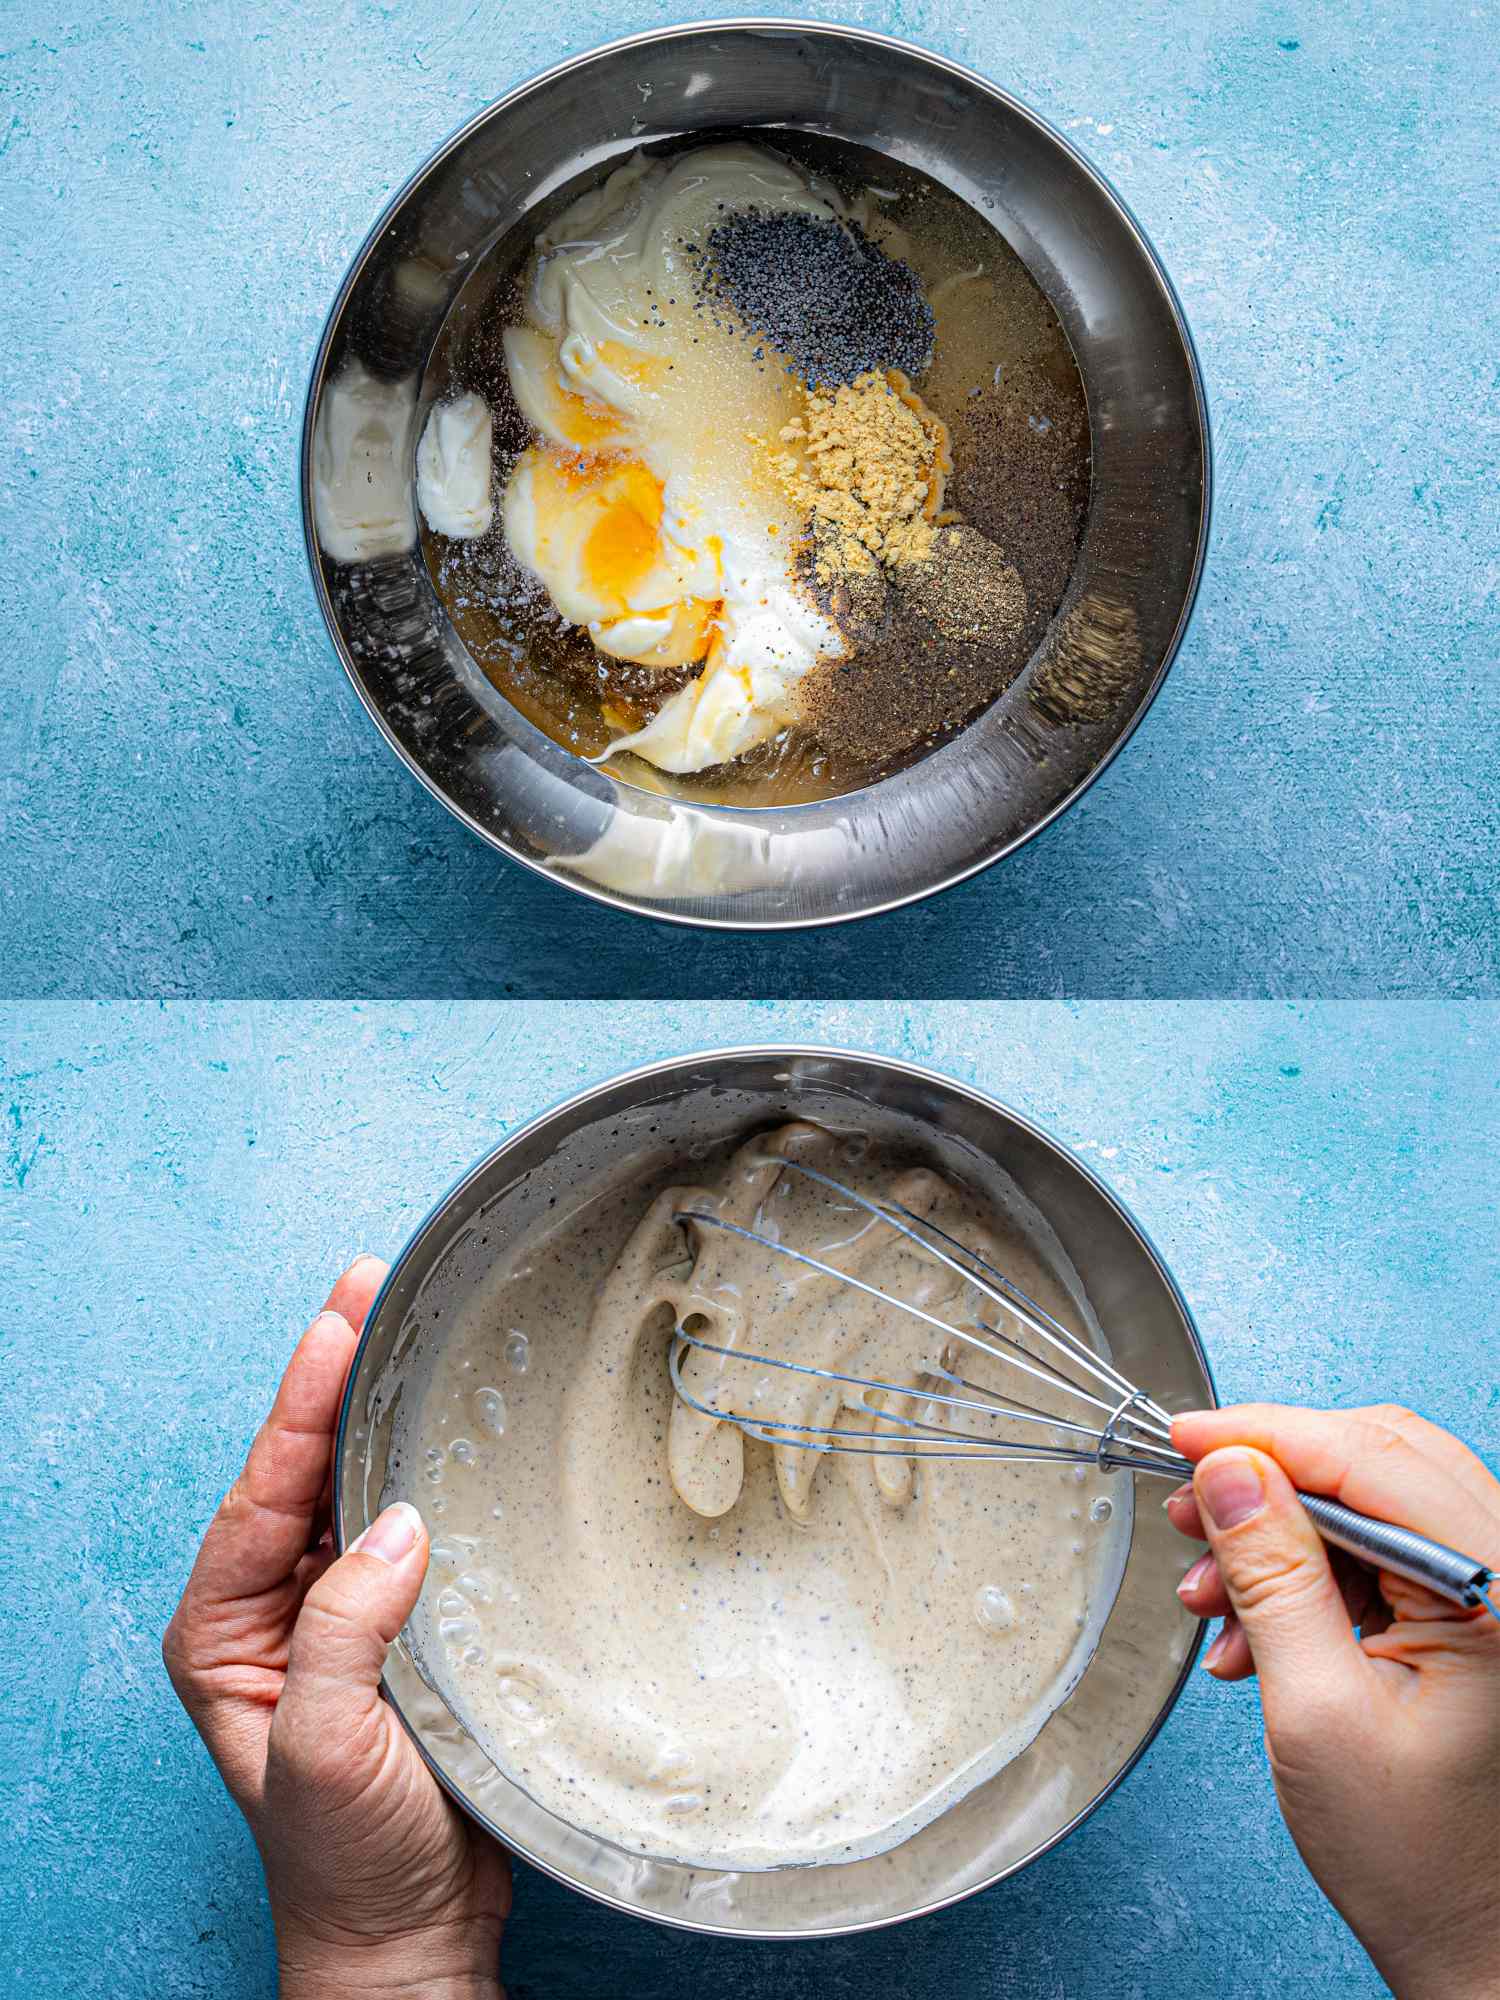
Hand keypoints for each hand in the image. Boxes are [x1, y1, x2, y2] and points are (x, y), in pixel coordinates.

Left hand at [163, 1260, 510, 1999]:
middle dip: (334, 1376)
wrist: (409, 1937)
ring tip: (403, 1326)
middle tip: (371, 1285)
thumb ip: (345, 1631)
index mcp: (226, 1633)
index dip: (302, 1399)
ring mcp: (335, 1616)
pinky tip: (444, 1422)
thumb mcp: (324, 1746)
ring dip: (377, 1409)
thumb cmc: (351, 1859)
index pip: (264, 1491)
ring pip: (352, 1489)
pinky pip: (405, 1527)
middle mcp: (272, 1613)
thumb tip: (399, 1524)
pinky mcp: (396, 1628)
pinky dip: (422, 1466)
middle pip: (302, 1471)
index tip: (341, 1317)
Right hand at [1168, 1403, 1499, 1999]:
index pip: (1371, 1459)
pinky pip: (1380, 1551)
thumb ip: (1273, 1575)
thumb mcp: (1316, 1709)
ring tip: (1211, 1596)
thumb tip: (1230, 1469)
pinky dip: (1306, 1574)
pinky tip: (1251, 1630)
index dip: (1265, 1435)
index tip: (1184, 1438)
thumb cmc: (1417, 1858)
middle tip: (1190, 1508)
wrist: (1473, 1944)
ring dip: (1278, 1534)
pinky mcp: (1471, 1614)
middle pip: (1376, 1459)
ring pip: (1370, 1500)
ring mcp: (1494, 1592)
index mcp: (1496, 1592)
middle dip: (1269, 1478)